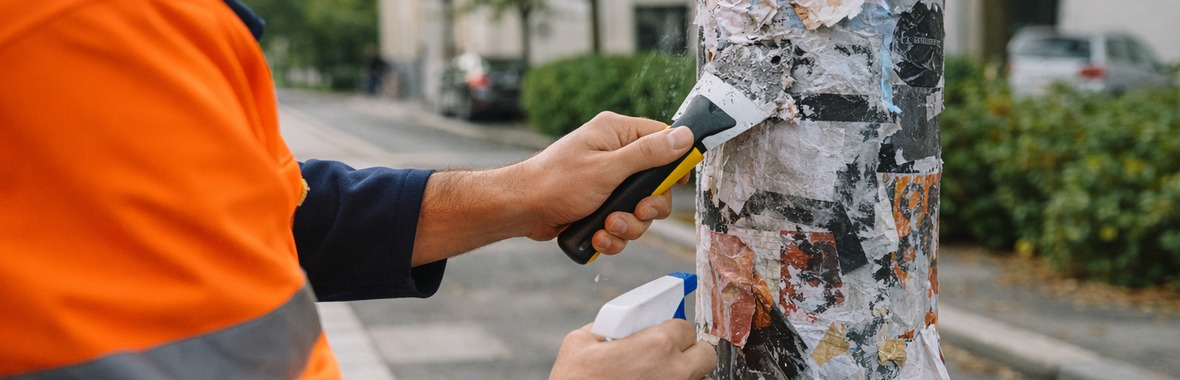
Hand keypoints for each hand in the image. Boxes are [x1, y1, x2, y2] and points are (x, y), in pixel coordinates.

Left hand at [516, 112, 694, 251]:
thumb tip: (684, 136)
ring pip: (640, 210)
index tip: (678, 182)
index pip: (661, 138)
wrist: (522, 210)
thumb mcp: (608, 168)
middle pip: (656, 183)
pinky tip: (597, 237)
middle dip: (647, 207)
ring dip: (628, 225)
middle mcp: (614, 155)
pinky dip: (613, 235)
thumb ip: (648, 154)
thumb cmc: (556, 182)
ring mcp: (607, 182)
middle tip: (636, 211)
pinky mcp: (600, 206)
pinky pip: (622, 224)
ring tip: (606, 227)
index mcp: (616, 134)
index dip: (674, 161)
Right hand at [550, 319, 715, 379]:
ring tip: (664, 377)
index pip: (685, 327)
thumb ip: (605, 327)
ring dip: (690, 377)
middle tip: (669, 357)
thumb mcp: (579, 343)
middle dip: (690, 352)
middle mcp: (675, 371)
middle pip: (706, 354)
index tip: (664, 336)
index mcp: (656, 345)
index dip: (673, 331)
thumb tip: (616, 327)